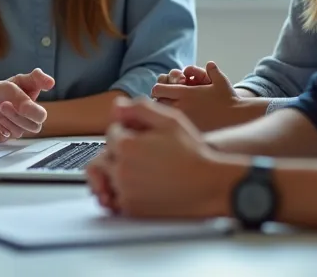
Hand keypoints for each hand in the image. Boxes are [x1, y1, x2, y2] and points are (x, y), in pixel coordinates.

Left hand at [0, 68, 53, 141]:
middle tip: (21, 107)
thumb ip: (13, 92)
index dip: (44, 80)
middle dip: (32, 111)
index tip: (49, 83)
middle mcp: (29, 103)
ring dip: (16, 117)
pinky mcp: (17, 132)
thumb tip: (27, 106)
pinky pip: (19, 133)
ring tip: (2, 109)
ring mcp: (25, 119)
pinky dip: (8, 126)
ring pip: (34, 126)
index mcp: (25, 86)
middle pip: (42, 113)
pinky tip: (0, 122)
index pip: (38, 79)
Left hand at [87, 97, 227, 218]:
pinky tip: (142, 186)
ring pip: (108, 177)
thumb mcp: (170, 120)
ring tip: (144, 171)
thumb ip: (140, 109)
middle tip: (143, 155)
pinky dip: (122, 192)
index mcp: (126, 146)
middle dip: (120, 152)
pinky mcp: (130, 210)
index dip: (128, 132)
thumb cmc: (193, 154)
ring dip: (119, 172)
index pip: (112, 133)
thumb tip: (117, 105)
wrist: (210, 186)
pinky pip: (115, 198)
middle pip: (106, 155)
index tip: (143, 137)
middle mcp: (121, 170)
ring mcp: (124, 192)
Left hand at [151, 61, 247, 131]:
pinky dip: (171, 125)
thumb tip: (209, 64)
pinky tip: (177, 125)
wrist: (238, 119)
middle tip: (163, 103)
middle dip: (158, 102)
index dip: (158, 89)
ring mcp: (184, 120)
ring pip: (162, 117)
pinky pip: (173, 127)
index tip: (161, 91)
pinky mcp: (189, 131)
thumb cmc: (229, 99)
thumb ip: (212, 71)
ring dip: (163, 113)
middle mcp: (182, 106)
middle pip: (157, 104)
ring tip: (168, 114)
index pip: (158, 90)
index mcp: (185, 93)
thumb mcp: (221, 81)